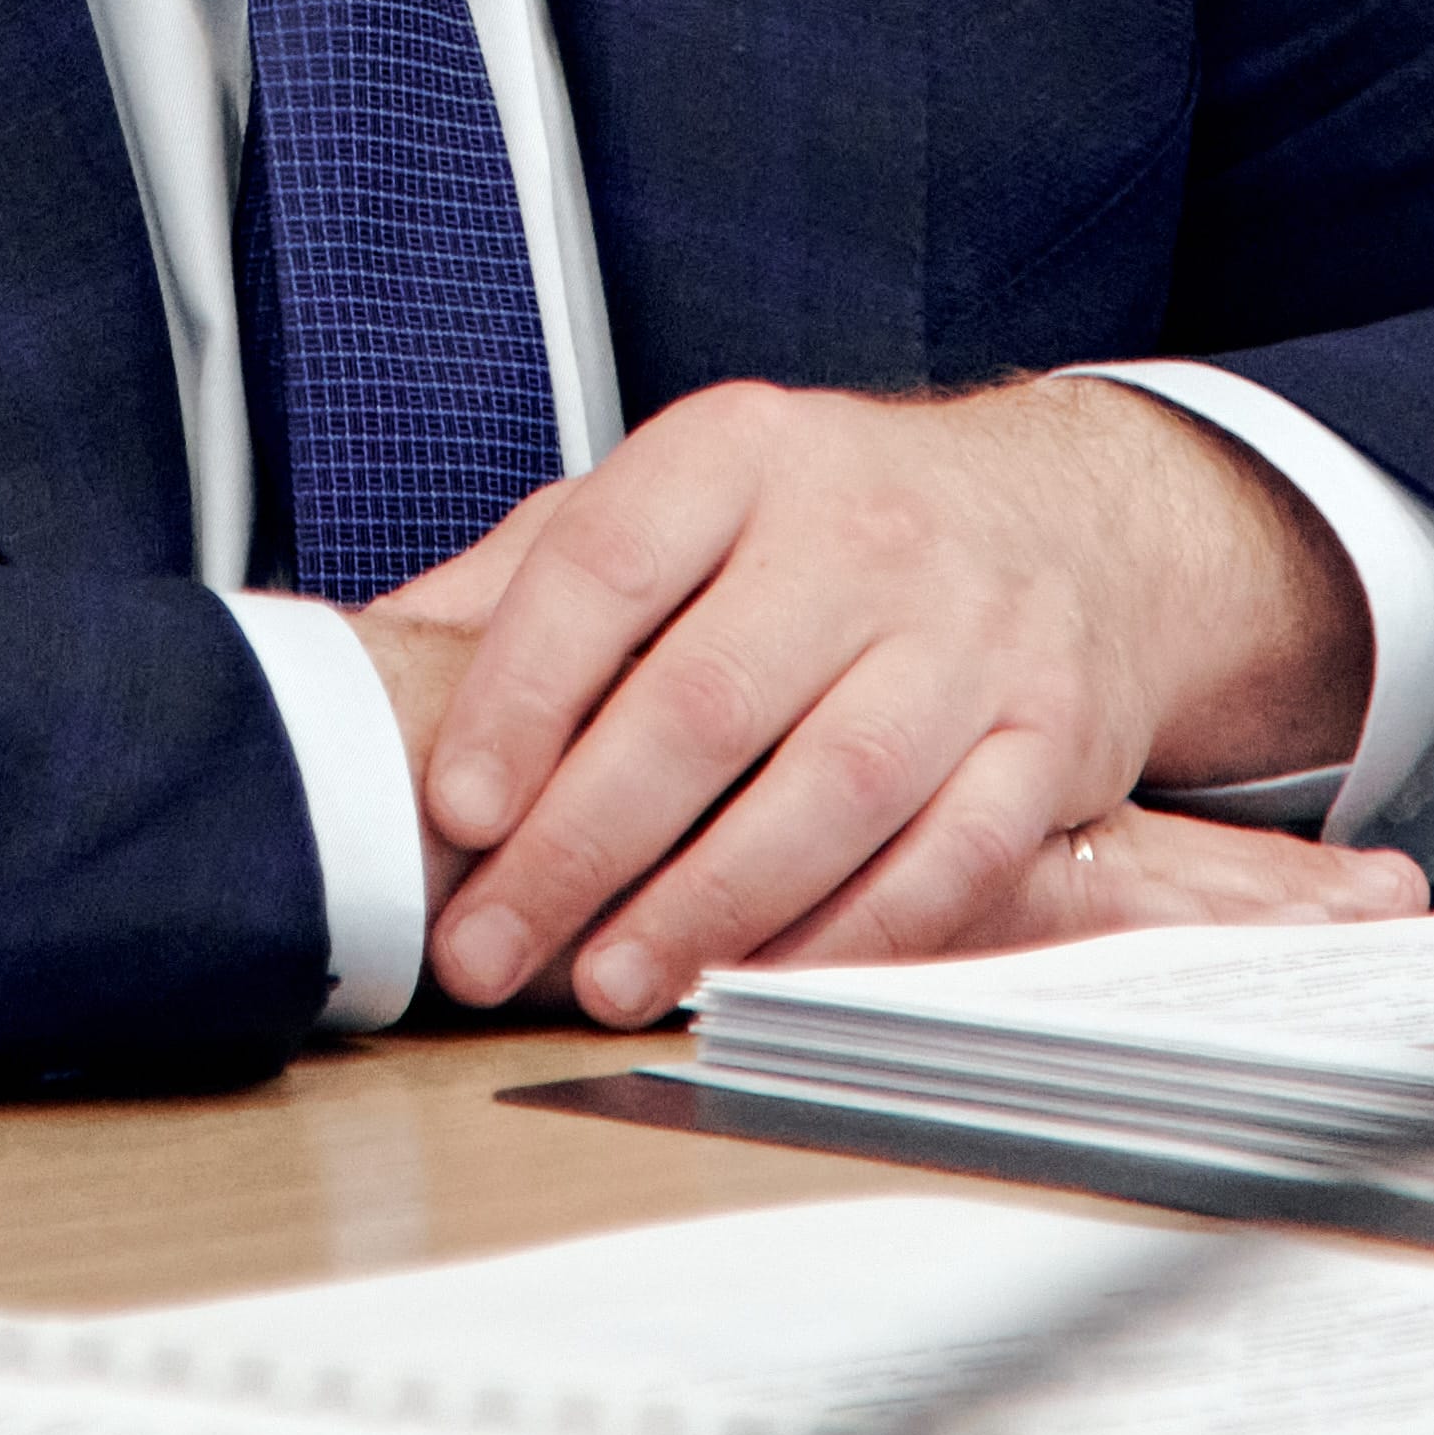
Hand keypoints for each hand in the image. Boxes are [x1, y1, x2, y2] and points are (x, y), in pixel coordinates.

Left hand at [398, 377, 1375, 1023]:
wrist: (1067, 516)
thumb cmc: (836, 521)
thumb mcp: (677, 495)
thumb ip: (529, 576)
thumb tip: (366, 662)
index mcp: (740, 453)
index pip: (605, 564)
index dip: (517, 695)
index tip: (454, 806)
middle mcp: (861, 531)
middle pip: (704, 702)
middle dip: (580, 845)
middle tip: (490, 945)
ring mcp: (968, 635)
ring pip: (827, 790)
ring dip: (704, 909)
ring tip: (606, 982)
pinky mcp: (1047, 735)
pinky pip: (945, 858)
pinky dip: (844, 938)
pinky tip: (754, 980)